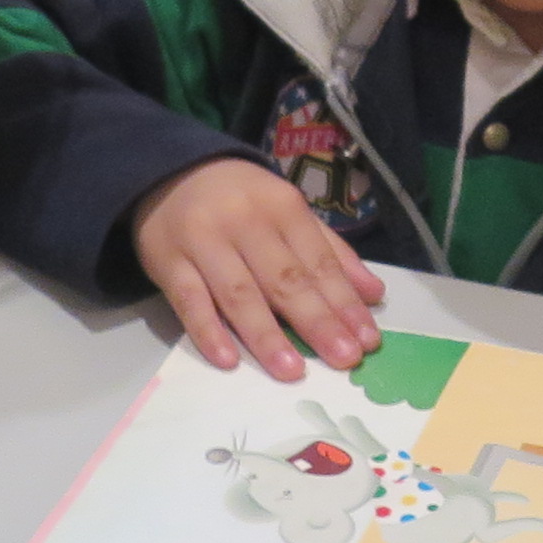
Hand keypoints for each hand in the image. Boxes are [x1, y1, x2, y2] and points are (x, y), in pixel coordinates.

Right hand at [132, 159, 385, 379]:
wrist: (169, 172)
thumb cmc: (241, 200)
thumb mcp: (289, 212)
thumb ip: (330, 251)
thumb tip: (374, 293)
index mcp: (282, 207)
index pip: (319, 262)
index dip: (345, 302)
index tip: (368, 339)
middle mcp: (245, 222)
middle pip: (284, 279)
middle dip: (317, 322)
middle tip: (344, 359)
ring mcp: (204, 242)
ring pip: (239, 294)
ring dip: (267, 336)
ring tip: (292, 371)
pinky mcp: (169, 262)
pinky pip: (189, 301)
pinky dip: (208, 331)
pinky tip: (228, 360)